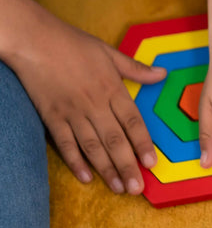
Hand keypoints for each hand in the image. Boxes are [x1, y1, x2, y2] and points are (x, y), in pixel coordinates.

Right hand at [9, 8, 164, 193]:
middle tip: (137, 189)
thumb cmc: (72, 43)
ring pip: (93, 146)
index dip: (143, 144)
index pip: (133, 122)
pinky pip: (65, 143)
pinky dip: (75, 161)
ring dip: (107, 170)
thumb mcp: (109, 52)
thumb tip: (163, 74)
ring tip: (119, 189)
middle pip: (115, 141)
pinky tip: (86, 178)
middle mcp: (94, 104)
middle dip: (127, 167)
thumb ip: (136, 69)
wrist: (32, 38)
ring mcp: (72, 112)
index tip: (152, 164)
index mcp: (112, 89)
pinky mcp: (52, 116)